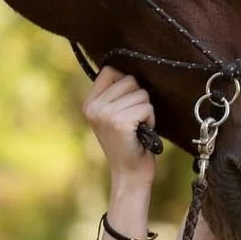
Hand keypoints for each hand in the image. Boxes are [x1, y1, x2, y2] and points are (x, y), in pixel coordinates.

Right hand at [82, 66, 156, 183]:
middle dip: (139, 99)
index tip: (127, 103)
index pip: (110, 70)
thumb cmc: (129, 142)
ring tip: (137, 127)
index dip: (125, 83)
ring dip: (146, 111)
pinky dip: (150, 119)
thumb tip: (129, 66)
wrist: (129, 173)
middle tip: (133, 121)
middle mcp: (94, 107)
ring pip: (141, 93)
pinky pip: (147, 107)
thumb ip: (116, 93)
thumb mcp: (113, 115)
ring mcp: (105, 114)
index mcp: (89, 103)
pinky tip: (142, 133)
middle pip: (130, 80)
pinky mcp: (120, 122)